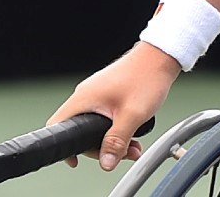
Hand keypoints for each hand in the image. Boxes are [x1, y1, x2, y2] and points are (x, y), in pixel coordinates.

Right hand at [49, 42, 180, 170]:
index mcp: (84, 98)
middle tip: (121, 154)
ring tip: (133, 147)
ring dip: (114, 140)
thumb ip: (117, 141)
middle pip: (82, 131)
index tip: (76, 160)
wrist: (161, 57)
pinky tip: (134, 134)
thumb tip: (106, 163)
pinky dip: (118, 129)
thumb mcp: (132, 115)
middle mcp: (86, 95)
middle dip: (102, 147)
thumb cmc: (145, 78)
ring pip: (97, 126)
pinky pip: (106, 117)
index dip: (65, 146)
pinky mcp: (108, 94)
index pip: (59, 125)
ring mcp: (97, 94)